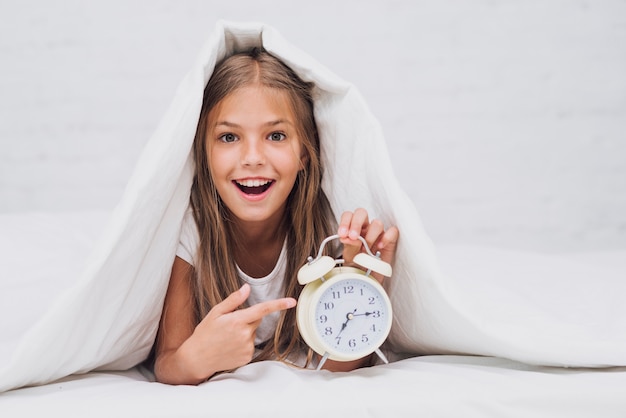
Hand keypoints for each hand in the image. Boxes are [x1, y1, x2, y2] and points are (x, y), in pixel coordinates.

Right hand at [177, 283, 295, 380]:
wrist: (197, 358)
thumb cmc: (205, 333)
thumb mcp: (215, 313)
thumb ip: (233, 300)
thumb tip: (246, 288)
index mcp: (237, 321)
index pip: (262, 309)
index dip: (279, 304)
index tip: (292, 301)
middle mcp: (244, 335)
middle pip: (256, 319)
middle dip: (247, 318)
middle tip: (229, 324)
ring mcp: (247, 347)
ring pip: (253, 332)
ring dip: (244, 332)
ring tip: (227, 337)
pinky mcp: (247, 357)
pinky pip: (251, 344)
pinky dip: (243, 343)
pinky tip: (230, 345)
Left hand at [337, 208, 398, 283]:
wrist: (367, 277)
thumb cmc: (358, 265)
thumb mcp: (349, 256)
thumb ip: (349, 245)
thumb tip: (347, 237)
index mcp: (353, 228)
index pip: (348, 216)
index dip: (345, 222)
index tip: (342, 234)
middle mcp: (365, 228)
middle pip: (362, 213)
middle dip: (356, 223)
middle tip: (353, 236)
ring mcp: (378, 233)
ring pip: (377, 223)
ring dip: (370, 236)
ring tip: (366, 249)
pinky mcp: (390, 240)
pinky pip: (392, 231)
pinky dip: (386, 238)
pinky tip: (380, 247)